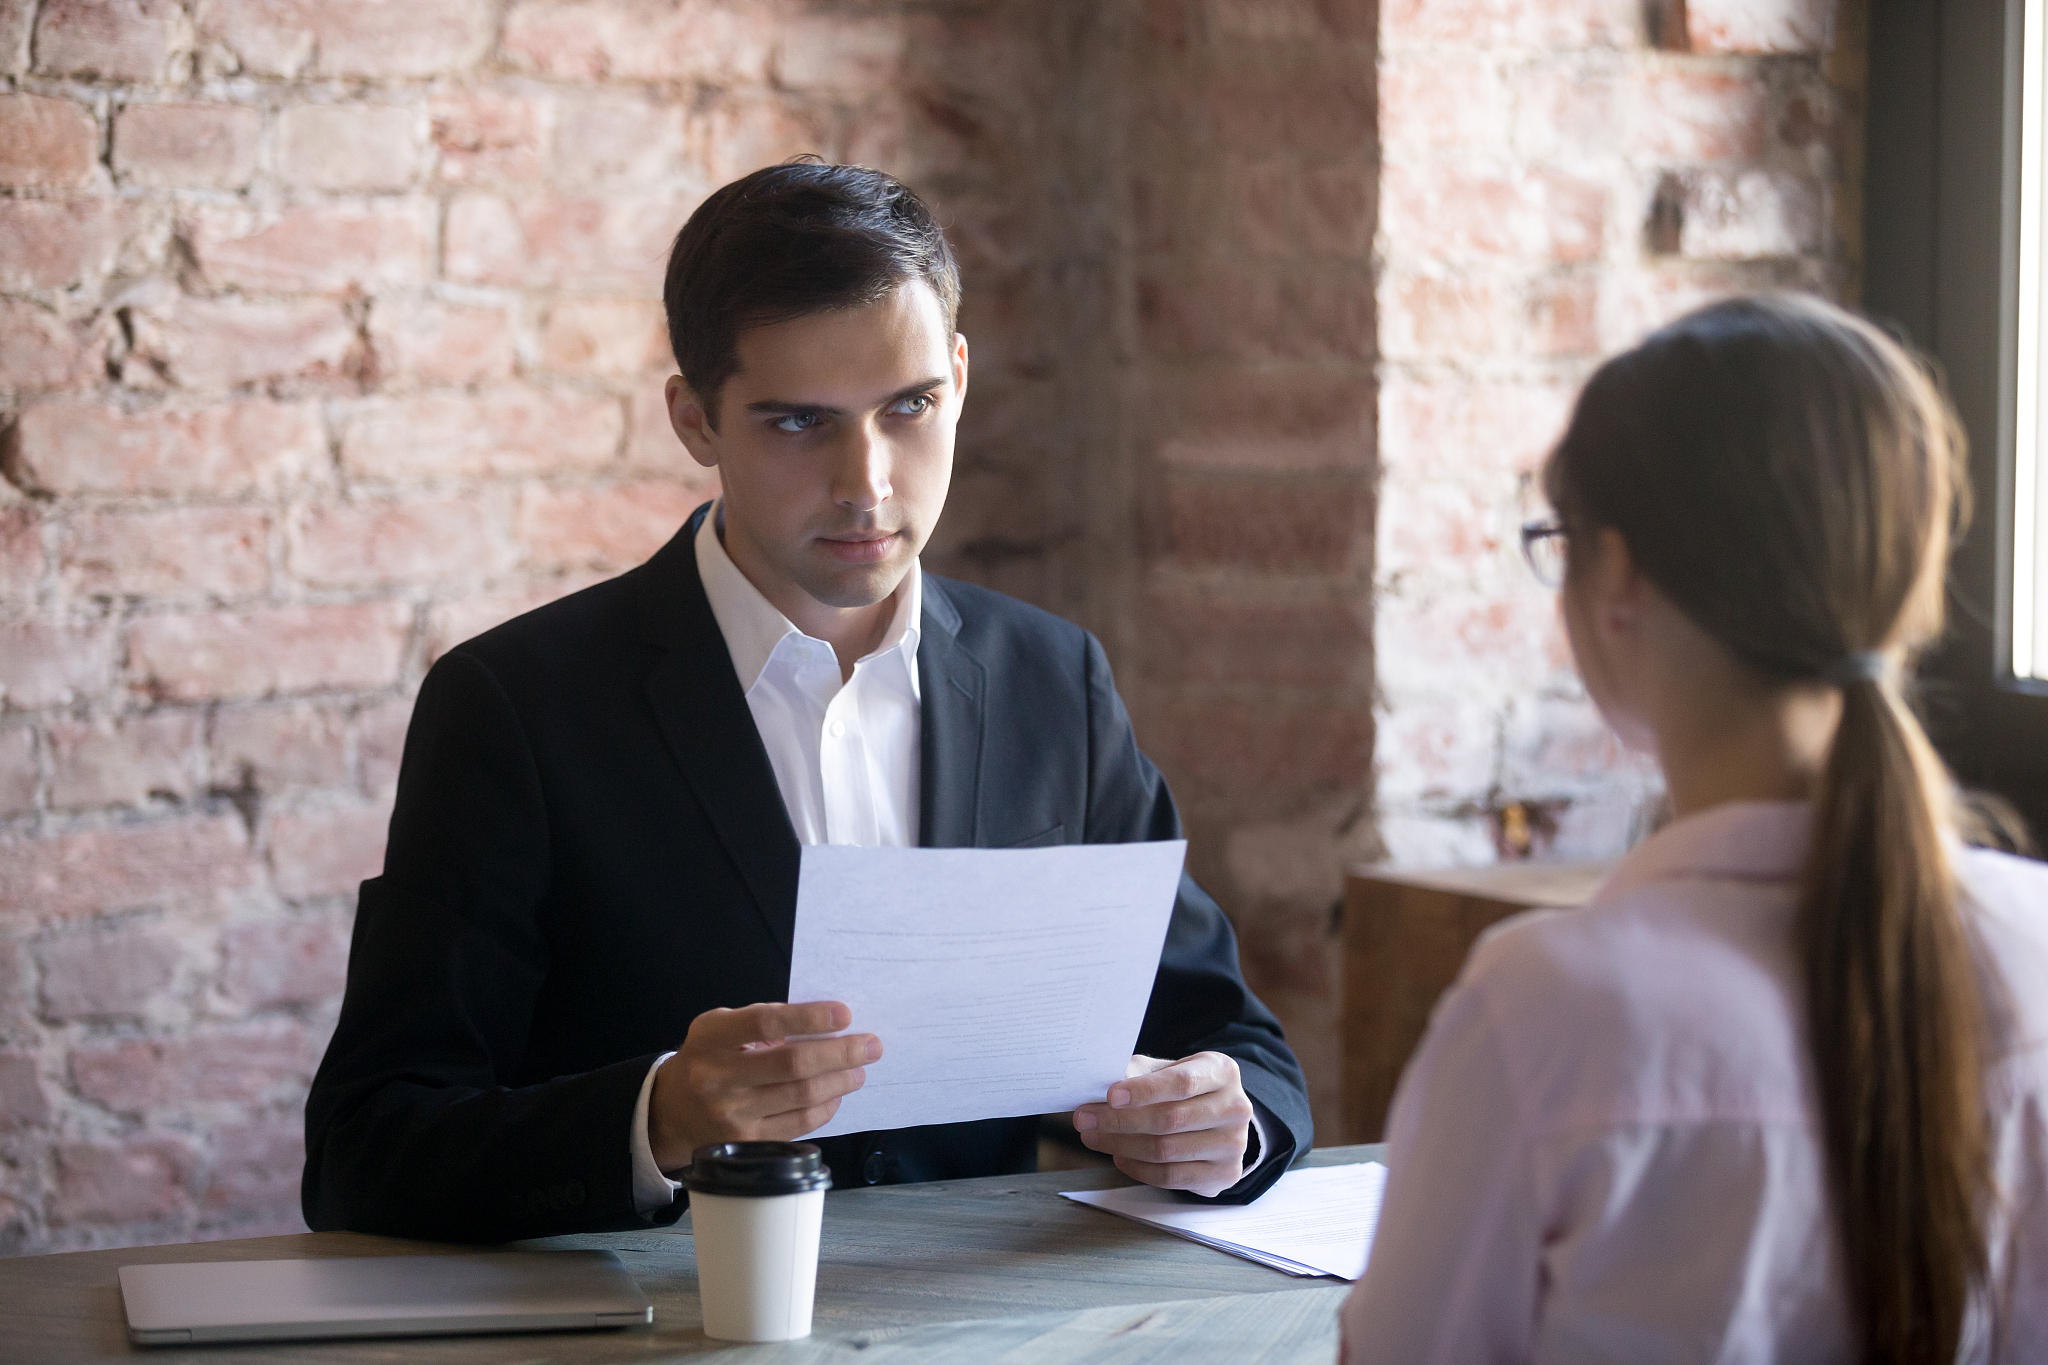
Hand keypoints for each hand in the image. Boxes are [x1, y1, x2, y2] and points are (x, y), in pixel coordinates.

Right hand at [647, 1001, 879, 1171]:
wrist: (672, 1110)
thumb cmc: (709, 1058)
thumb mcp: (721, 1027)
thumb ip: (763, 1022)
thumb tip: (823, 1026)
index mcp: (712, 1038)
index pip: (766, 1023)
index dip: (809, 1017)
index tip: (845, 1014)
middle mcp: (718, 1078)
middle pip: (792, 1064)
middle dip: (840, 1053)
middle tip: (871, 1045)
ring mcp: (732, 1116)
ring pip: (801, 1097)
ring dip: (840, 1081)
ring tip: (859, 1069)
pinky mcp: (747, 1144)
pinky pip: (798, 1124)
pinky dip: (825, 1107)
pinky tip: (836, 1094)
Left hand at [1071, 1052, 1251, 1197]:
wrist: (1221, 1120)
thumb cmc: (1187, 1089)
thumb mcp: (1169, 1070)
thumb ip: (1140, 1073)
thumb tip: (1101, 1082)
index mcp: (1222, 1072)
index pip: (1181, 1082)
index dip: (1143, 1091)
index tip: (1109, 1095)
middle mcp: (1235, 1107)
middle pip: (1169, 1119)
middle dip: (1119, 1120)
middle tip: (1084, 1119)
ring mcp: (1234, 1145)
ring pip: (1166, 1150)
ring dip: (1120, 1145)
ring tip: (1094, 1137)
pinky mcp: (1224, 1174)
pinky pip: (1171, 1177)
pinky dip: (1137, 1168)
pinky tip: (1119, 1156)